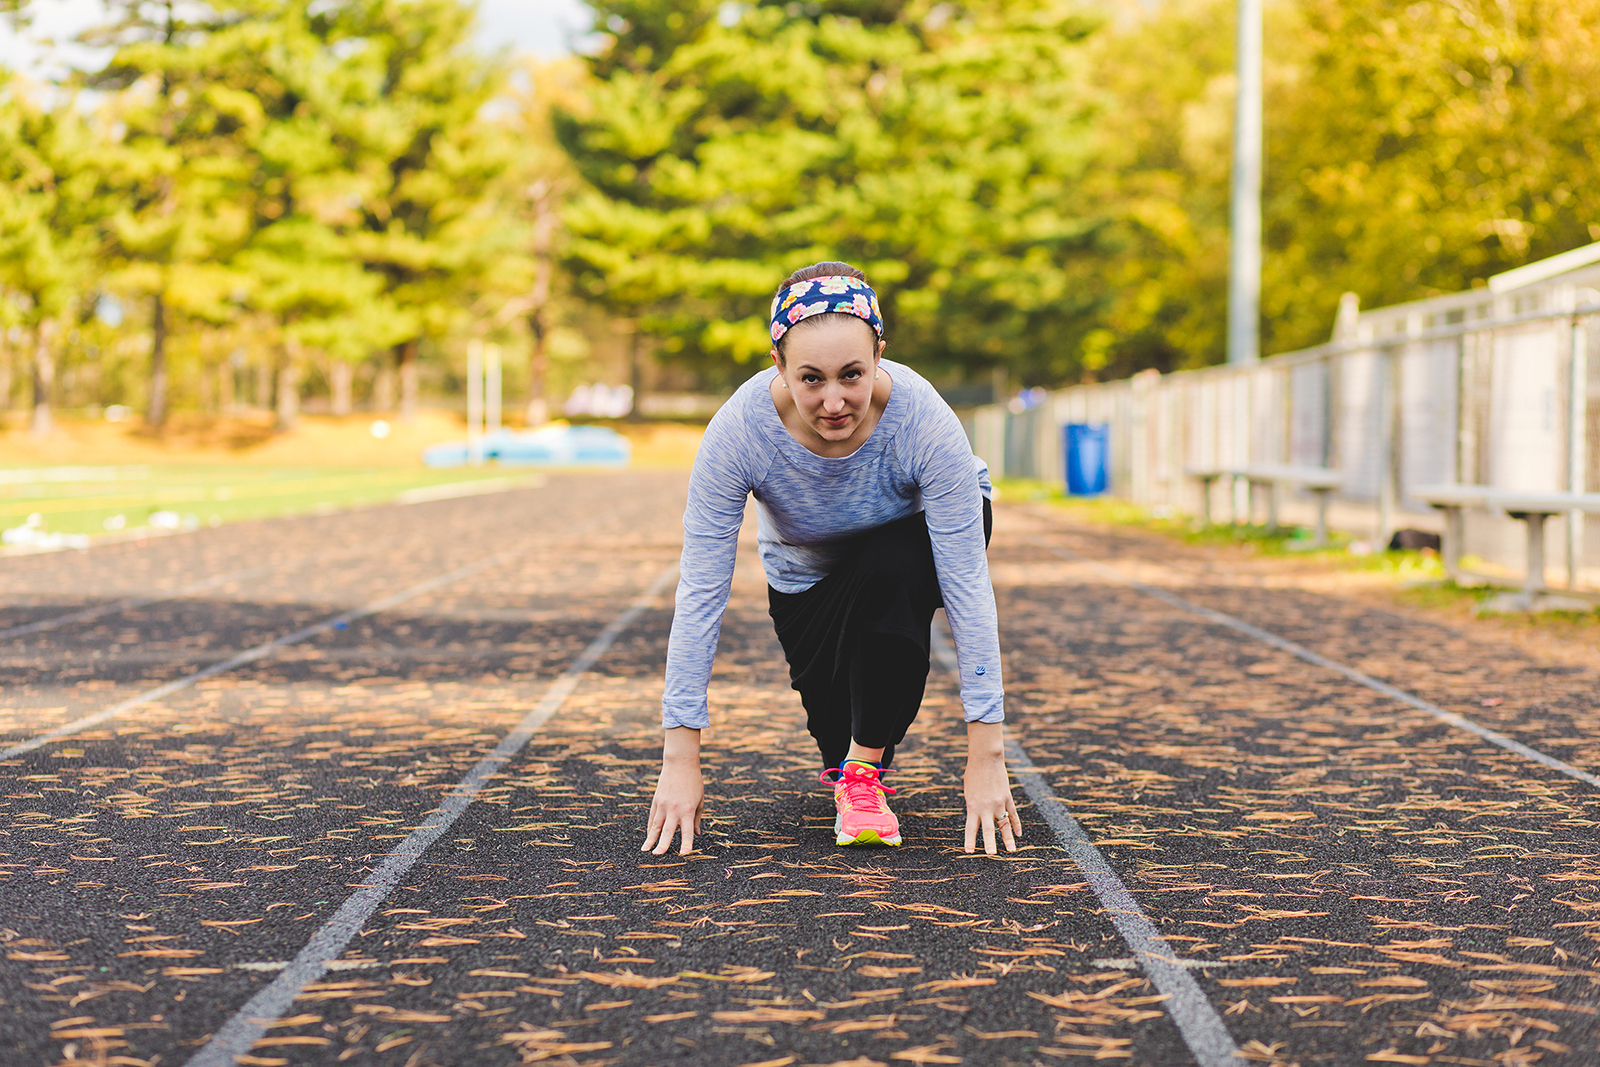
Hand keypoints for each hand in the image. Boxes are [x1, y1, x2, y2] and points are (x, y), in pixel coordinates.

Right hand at [642, 727, 702, 855]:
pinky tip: (648, 837)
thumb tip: (696, 834)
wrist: (680, 764)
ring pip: (656, 826)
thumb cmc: (694, 782)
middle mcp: (674, 809)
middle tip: (658, 856)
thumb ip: (696, 818)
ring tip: (646, 851)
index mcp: (687, 809)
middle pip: (668, 831)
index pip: (687, 831)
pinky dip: (650, 828)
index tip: (685, 854)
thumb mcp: (700, 800)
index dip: (687, 843)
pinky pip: (653, 818)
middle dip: (663, 845)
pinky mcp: (656, 801)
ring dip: (651, 839)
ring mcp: (663, 805)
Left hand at [963, 721, 1020, 854]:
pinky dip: (1016, 824)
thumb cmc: (973, 774)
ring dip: (1008, 838)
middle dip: (990, 843)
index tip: (969, 851)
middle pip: (989, 829)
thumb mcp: (969, 792)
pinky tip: (1018, 834)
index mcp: (973, 806)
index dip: (970, 840)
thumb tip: (980, 817)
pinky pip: (1013, 813)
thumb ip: (974, 806)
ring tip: (1011, 850)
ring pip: (1004, 824)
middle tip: (991, 854)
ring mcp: (999, 803)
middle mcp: (986, 807)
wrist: (986, 759)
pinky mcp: (1007, 797)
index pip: (971, 827)